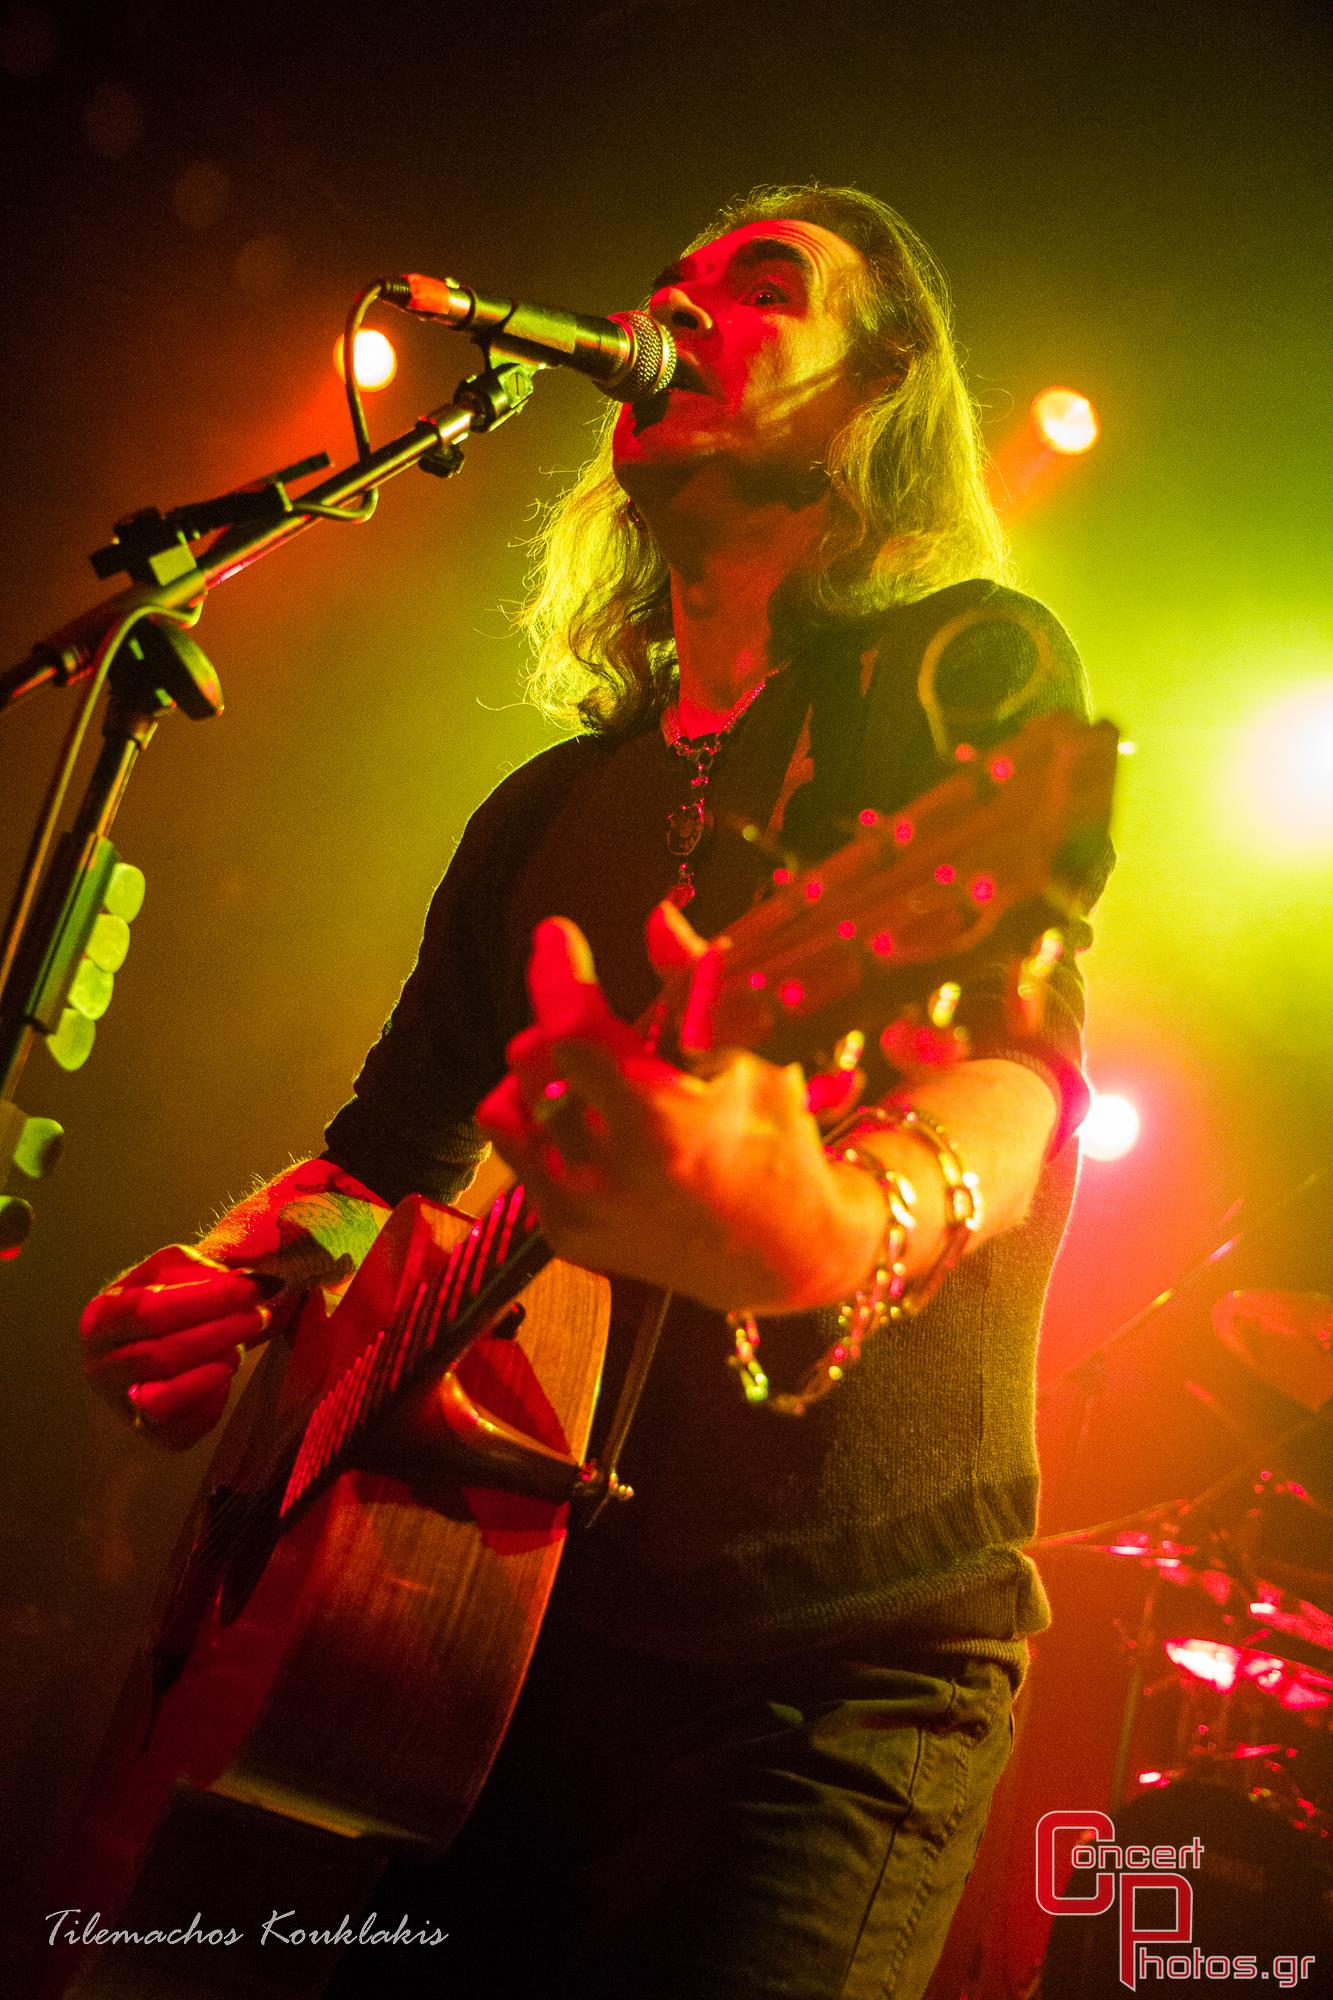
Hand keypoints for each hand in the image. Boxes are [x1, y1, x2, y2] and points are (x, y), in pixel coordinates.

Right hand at [81, 1244, 275, 1449]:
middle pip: (160, 1355)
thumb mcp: (175, 1267)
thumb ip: (199, 1271)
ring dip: (213, 1371)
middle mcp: (100, 1367)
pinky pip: (183, 1431)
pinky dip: (211, 1403)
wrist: (159, 1334)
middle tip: (259, 1316)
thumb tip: (237, 1285)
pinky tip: (224, 1375)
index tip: (248, 1289)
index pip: (149, 1312)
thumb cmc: (170, 1294)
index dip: (203, 1301)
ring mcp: (122, 1405)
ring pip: (167, 1399)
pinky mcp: (150, 1434)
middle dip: (218, 1334)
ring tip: (239, 1347)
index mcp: (100, 1318)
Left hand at [474, 909, 882, 1313]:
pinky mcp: (563, 1236)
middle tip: (596, 1023)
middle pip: (530, 1059)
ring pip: (506, 1106)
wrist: (782, 1257)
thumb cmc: (773, 1144)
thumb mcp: (748, 1061)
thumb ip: (696, 989)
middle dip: (556, 1024)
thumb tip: (658, 919)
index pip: (573, 1031)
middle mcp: (609, 1174)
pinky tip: (589, 1126)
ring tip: (589, 1078)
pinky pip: (516, 1157)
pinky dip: (543, 1128)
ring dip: (541, 1077)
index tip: (556, 936)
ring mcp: (578, 1212)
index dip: (557, 974)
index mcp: (662, 1123)